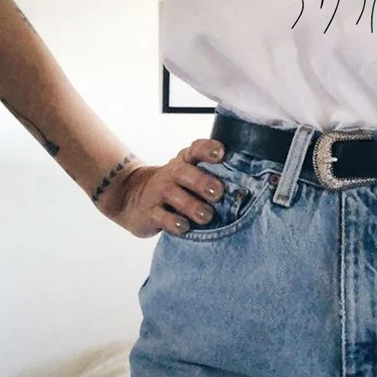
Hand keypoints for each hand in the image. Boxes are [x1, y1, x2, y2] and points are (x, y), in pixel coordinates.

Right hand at [99, 139, 228, 238]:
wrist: (130, 194)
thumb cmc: (173, 184)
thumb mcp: (188, 172)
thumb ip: (212, 175)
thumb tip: (246, 188)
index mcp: (185, 161)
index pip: (196, 149)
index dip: (208, 149)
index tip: (221, 153)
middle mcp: (172, 174)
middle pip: (185, 173)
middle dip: (203, 182)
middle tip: (218, 192)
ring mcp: (159, 192)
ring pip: (175, 197)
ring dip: (192, 206)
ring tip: (206, 215)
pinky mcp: (149, 212)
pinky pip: (162, 218)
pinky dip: (174, 223)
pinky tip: (184, 227)